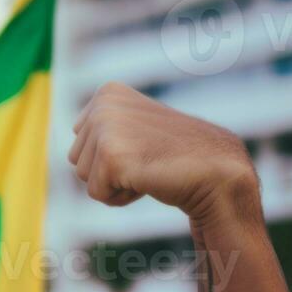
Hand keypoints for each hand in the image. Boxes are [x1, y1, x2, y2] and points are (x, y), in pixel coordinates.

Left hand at [68, 83, 258, 222]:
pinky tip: (147, 181)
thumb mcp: (135, 127)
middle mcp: (103, 104)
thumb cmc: (176, 154)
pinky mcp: (112, 156)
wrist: (217, 171)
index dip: (110, 156)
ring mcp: (107, 128)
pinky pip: (97, 194)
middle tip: (147, 160)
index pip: (80, 143)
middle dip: (108, 171)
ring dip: (114, 184)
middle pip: (77, 160)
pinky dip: (120, 197)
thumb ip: (106, 126)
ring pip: (84, 177)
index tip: (143, 146)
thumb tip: (74, 126)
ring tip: (148, 168)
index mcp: (107, 93)